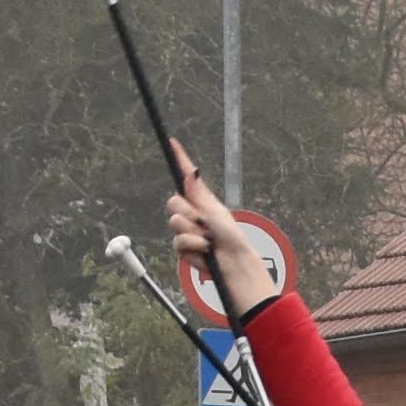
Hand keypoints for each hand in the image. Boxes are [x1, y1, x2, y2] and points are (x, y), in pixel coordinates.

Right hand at [159, 147, 278, 318]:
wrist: (232, 264)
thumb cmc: (230, 237)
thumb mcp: (215, 212)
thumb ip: (199, 193)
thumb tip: (193, 170)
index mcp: (201, 200)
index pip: (186, 176)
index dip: (179, 159)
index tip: (172, 142)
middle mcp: (192, 212)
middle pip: (173, 202)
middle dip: (188, 213)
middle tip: (204, 224)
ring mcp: (185, 229)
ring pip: (174, 221)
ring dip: (193, 232)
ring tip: (208, 240)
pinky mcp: (182, 247)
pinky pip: (178, 241)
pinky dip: (192, 246)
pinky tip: (204, 251)